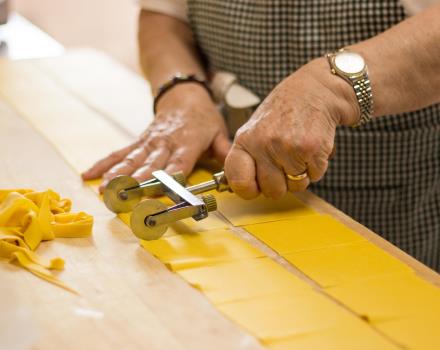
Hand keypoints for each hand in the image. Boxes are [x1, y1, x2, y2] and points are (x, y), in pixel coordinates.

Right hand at [82, 83, 230, 191]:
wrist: (184, 94)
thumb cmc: (204, 117)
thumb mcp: (219, 132)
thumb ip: (224, 151)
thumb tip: (234, 169)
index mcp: (187, 143)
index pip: (178, 163)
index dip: (168, 177)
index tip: (157, 191)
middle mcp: (165, 143)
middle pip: (150, 164)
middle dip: (136, 181)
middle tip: (122, 196)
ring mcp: (149, 142)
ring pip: (131, 159)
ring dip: (116, 175)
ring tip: (103, 189)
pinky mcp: (139, 141)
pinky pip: (120, 152)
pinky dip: (104, 163)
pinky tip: (89, 174)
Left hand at [224, 58, 358, 198]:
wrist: (315, 90)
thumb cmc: (283, 112)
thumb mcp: (255, 130)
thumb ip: (248, 158)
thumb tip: (242, 188)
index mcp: (245, 140)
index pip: (239, 181)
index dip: (249, 189)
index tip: (256, 186)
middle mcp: (264, 145)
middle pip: (272, 191)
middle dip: (282, 182)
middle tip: (285, 162)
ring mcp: (288, 148)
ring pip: (296, 186)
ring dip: (301, 174)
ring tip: (298, 150)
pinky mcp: (312, 149)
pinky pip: (315, 176)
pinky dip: (316, 166)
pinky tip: (311, 146)